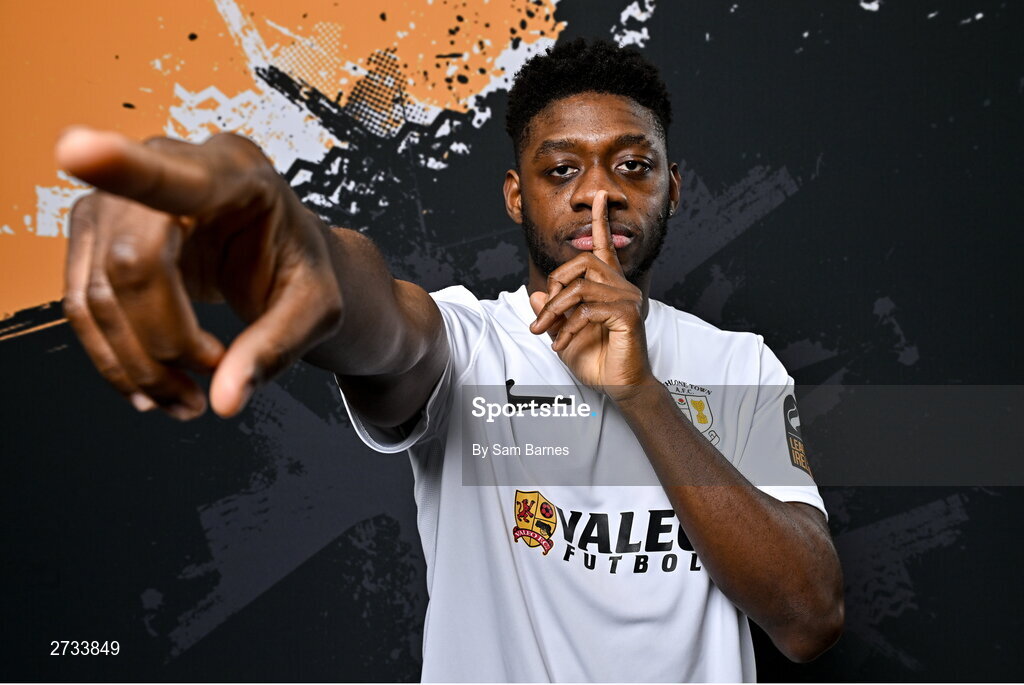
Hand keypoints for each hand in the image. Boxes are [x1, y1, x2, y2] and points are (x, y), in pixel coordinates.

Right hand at [57, 128, 341, 419]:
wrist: (283, 259)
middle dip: (165, 341)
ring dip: (138, 365)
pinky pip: (83, 305)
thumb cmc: (304, 270)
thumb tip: (227, 401)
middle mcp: (169, 169)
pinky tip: (152, 389)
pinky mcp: (97, 232)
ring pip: (99, 293)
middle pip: (133, 262)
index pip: (173, 176)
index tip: (78, 149)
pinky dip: (115, 358)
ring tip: (188, 401)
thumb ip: (277, 349)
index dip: (123, 167)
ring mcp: (122, 197)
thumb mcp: (317, 311)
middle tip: (214, 375)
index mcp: (237, 173)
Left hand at [527, 190, 655, 402]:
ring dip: (555, 311)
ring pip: (580, 288)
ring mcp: (626, 299)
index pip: (604, 246)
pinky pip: (588, 310)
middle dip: (555, 285)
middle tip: (543, 315)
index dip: (601, 222)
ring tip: (545, 332)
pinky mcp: (627, 315)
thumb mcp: (565, 334)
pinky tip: (560, 344)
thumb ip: (553, 314)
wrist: (619, 385)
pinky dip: (568, 328)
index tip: (598, 198)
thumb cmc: (597, 359)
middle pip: (583, 262)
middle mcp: (620, 287)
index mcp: (608, 286)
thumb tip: (538, 296)